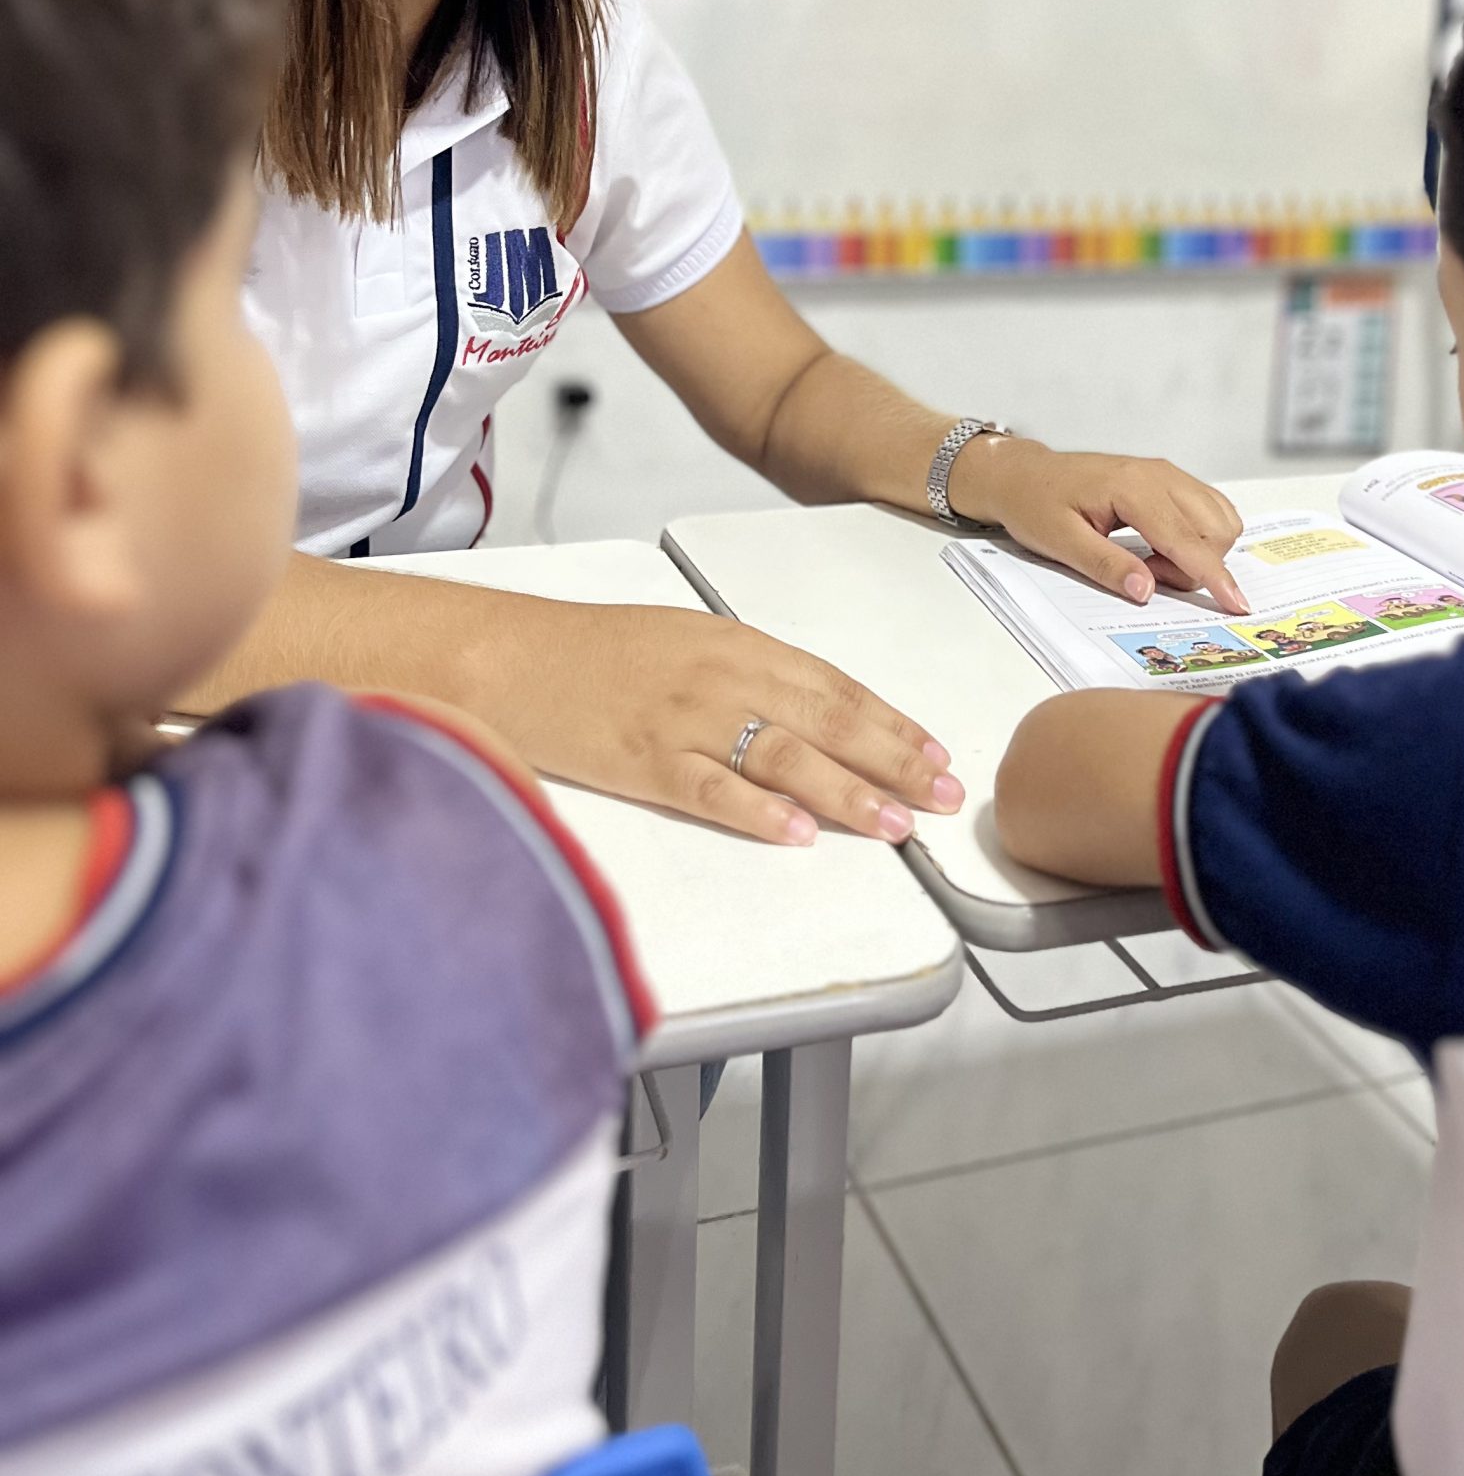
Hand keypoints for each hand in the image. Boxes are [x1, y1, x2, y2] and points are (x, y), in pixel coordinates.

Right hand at [472, 601, 964, 848]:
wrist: (507, 654)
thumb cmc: (591, 650)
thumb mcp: (684, 642)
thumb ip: (747, 675)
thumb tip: (810, 717)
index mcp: (737, 642)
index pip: (834, 686)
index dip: (891, 722)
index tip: (936, 753)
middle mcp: (722, 676)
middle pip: (827, 720)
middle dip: (894, 761)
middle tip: (943, 796)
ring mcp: (683, 719)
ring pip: (784, 756)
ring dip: (846, 793)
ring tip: (895, 825)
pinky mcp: (642, 760)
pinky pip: (711, 789)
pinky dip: (757, 811)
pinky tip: (796, 834)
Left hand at [947, 438, 1246, 611]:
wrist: (1024, 475)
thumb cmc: (1036, 505)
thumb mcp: (1061, 543)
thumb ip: (1106, 566)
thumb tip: (1146, 592)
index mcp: (1132, 488)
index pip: (1188, 539)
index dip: (1214, 575)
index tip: (1237, 604)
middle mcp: (1159, 474)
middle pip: (1214, 529)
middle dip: (1194, 566)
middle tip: (1145, 576)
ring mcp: (1167, 473)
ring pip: (1218, 519)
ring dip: (1198, 552)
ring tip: (1151, 563)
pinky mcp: (1169, 479)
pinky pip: (1208, 510)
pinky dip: (1198, 537)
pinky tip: (1162, 548)